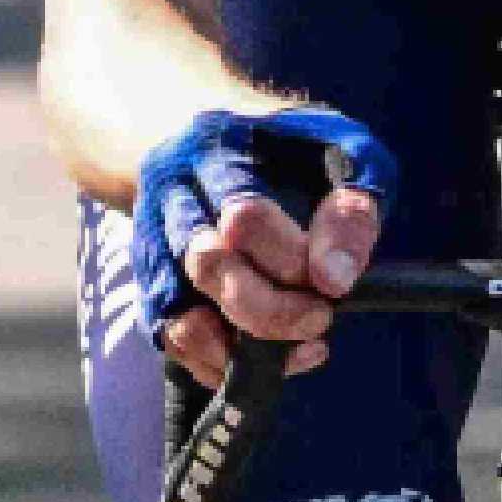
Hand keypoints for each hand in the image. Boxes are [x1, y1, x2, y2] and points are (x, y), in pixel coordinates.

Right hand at [136, 109, 397, 387]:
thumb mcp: (339, 150)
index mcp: (219, 150)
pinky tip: (265, 359)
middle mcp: (173, 194)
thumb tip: (336, 279)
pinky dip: (219, 362)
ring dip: (242, 345)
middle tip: (320, 318)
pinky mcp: (151, 281)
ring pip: (179, 311)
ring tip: (300, 348)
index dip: (293, 260)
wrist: (208, 139)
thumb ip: (349, 205)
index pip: (244, 216)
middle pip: (205, 265)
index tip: (335, 284)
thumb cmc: (291, 149)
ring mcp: (154, 241)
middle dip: (269, 308)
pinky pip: (171, 338)